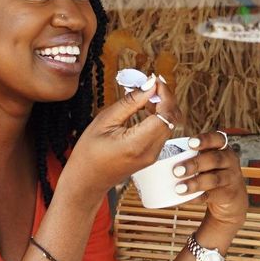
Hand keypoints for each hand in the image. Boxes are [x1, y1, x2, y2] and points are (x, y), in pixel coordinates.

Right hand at [62, 76, 183, 200]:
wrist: (86, 181)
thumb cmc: (89, 152)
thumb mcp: (105, 121)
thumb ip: (130, 103)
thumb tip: (150, 86)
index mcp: (137, 144)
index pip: (166, 114)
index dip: (165, 94)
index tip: (155, 80)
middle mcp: (150, 152)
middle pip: (172, 119)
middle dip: (166, 98)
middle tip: (151, 83)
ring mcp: (153, 156)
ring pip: (170, 124)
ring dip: (163, 106)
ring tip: (145, 94)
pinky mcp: (152, 155)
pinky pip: (162, 132)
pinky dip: (159, 116)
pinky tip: (145, 108)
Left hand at [170, 131, 246, 229]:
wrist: (230, 198)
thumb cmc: (209, 174)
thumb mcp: (205, 162)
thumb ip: (189, 156)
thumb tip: (152, 155)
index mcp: (222, 148)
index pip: (216, 139)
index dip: (204, 140)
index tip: (190, 144)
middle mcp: (229, 160)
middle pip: (214, 159)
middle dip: (194, 164)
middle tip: (176, 171)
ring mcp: (231, 178)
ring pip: (214, 179)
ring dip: (195, 183)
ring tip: (178, 188)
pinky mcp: (228, 194)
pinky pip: (212, 195)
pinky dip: (197, 197)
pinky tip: (185, 199)